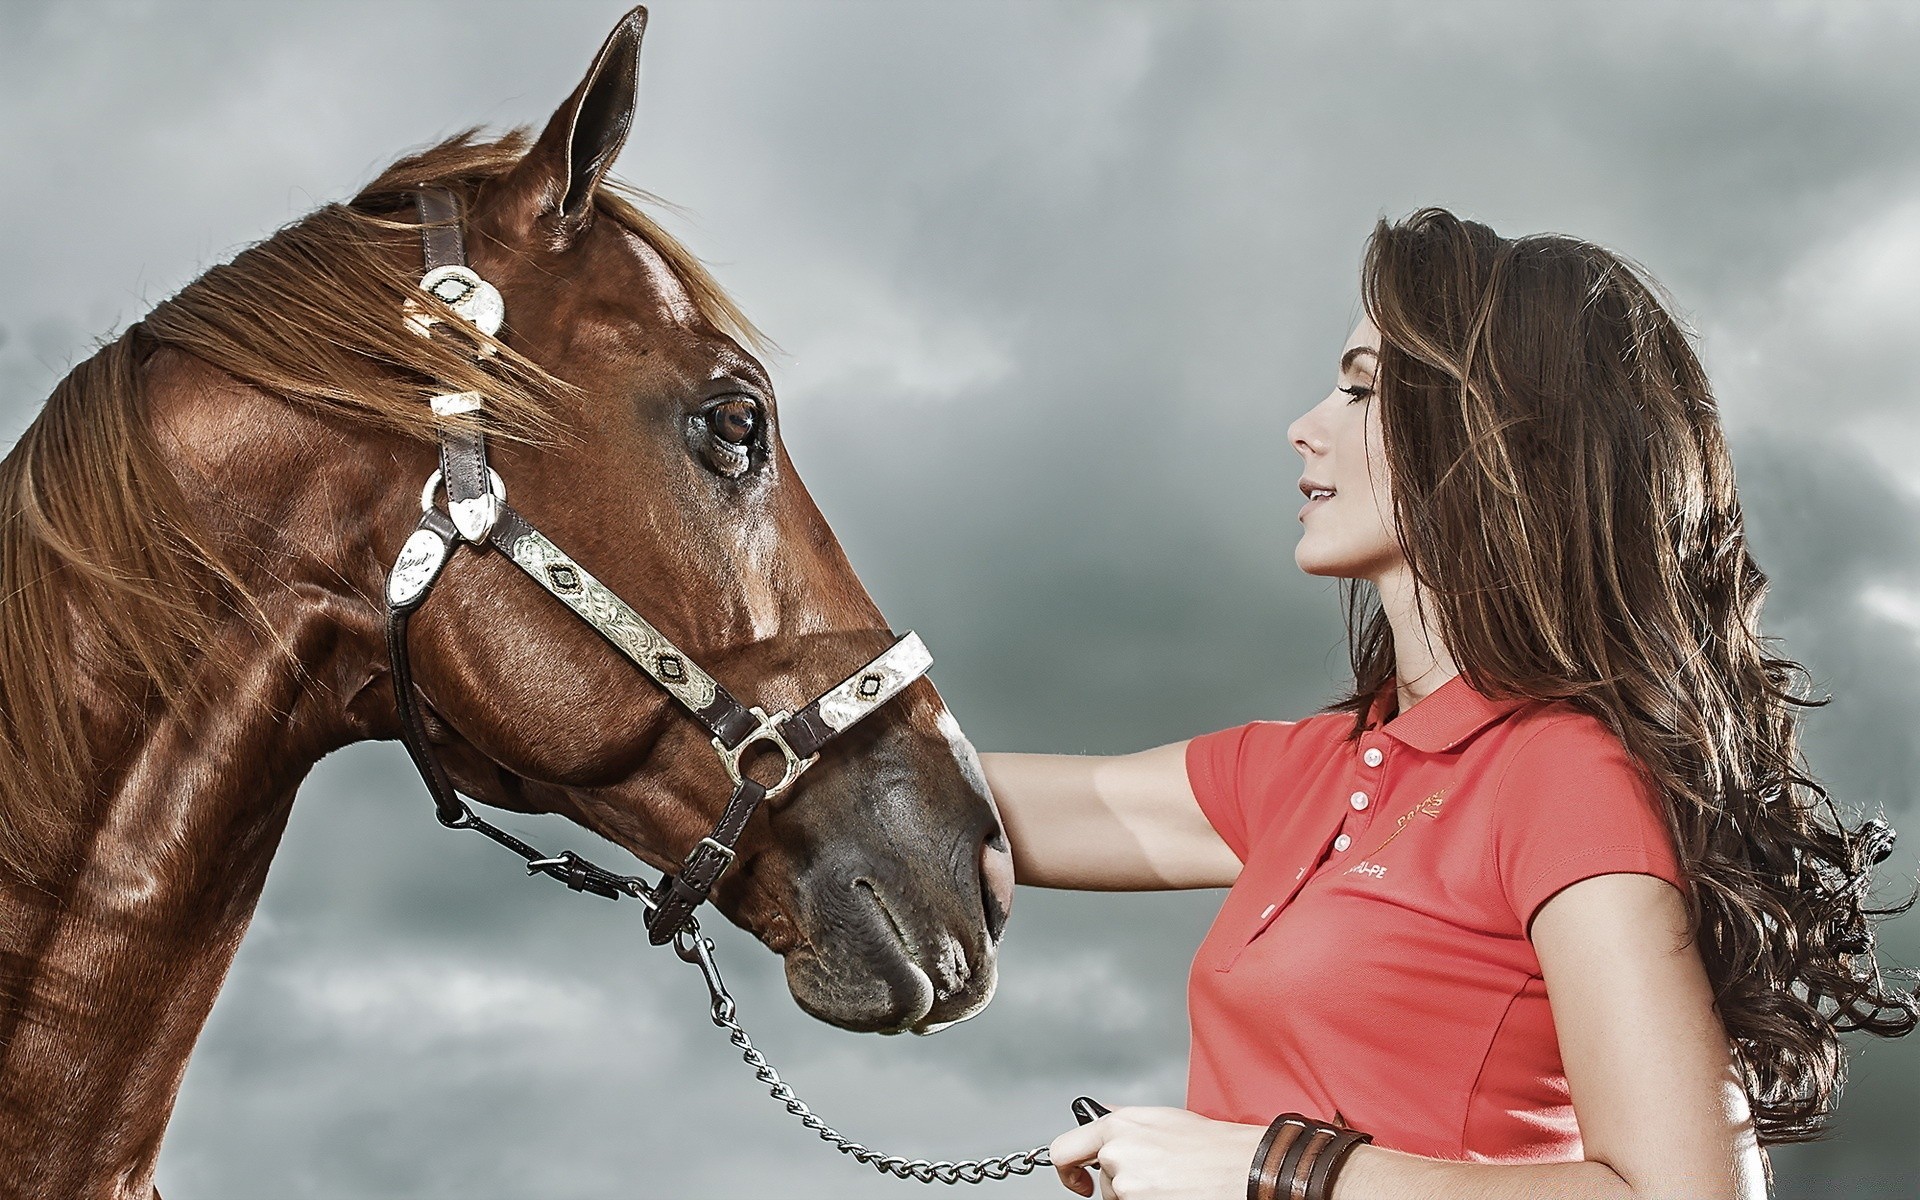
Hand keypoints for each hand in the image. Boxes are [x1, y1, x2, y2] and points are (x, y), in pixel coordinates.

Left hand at [1048, 1106, 1266, 1198]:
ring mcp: (1127, 1186)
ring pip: (1120, 1198)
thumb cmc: (1211, 1145)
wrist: (1242, 1167)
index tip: (1080, 1181)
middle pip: (1102, 1181)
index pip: (1064, 1151)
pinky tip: (1174, 1194)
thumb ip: (1122, 1120)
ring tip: (1174, 1183)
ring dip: (1141, 1195)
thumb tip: (1097, 1117)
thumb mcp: (1161, 1117)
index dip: (1069, 1171)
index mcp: (1118, 1126)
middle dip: (1120, 1185)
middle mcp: (1116, 1154)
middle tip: (1154, 1180)